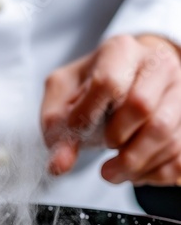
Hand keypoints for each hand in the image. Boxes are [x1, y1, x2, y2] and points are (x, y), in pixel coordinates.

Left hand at [41, 34, 180, 186]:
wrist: (124, 84)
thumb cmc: (88, 91)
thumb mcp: (61, 101)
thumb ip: (56, 130)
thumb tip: (60, 165)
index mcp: (119, 51)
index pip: (108, 83)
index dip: (88, 116)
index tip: (78, 130)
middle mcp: (157, 64)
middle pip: (143, 107)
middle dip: (115, 141)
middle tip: (102, 149)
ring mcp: (180, 90)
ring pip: (166, 135)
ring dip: (133, 165)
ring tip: (111, 172)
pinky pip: (179, 158)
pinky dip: (153, 173)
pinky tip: (134, 171)